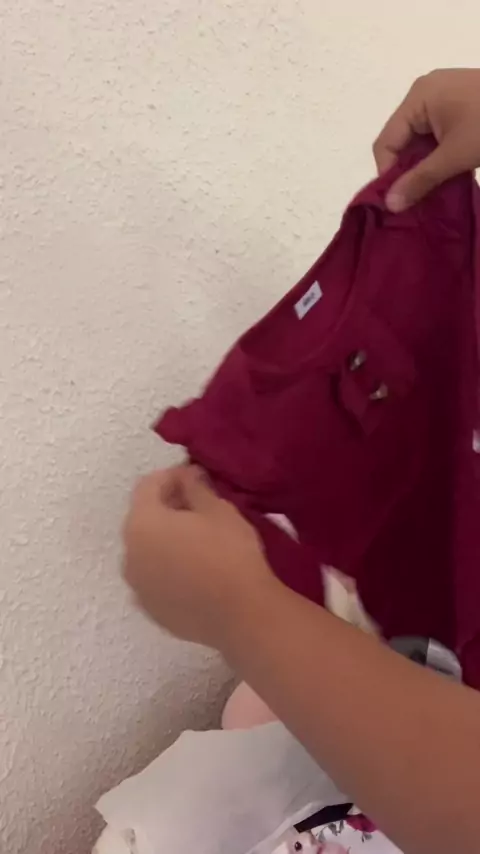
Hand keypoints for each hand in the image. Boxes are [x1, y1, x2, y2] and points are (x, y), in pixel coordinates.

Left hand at [122, 466, 274, 647]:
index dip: (172, 476)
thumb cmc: (230, 554)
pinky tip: (195, 572)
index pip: (148, 486)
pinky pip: (156, 580)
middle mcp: (129, 555)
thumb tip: (187, 476)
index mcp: (141, 524)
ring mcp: (138, 588)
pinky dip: (169, 571)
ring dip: (166, 542)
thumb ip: (196, 486)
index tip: (197, 477)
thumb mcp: (218, 509)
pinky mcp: (152, 612)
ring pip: (148, 553)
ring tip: (198, 541)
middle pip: (144, 520)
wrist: (242, 616)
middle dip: (167, 509)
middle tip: (199, 507)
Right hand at [373, 68, 479, 211]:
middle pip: (401, 141)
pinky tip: (445, 176)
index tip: (400, 202)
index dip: (388, 175)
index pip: (386, 142)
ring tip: (431, 192)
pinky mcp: (458, 106)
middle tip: (415, 202)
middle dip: (407, 172)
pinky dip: (438, 157)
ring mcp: (443, 98)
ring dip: (424, 168)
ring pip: (420, 141)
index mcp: (417, 97)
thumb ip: (419, 181)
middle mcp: (425, 93)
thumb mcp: (455, 156)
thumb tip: (390, 205)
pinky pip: (436, 135)